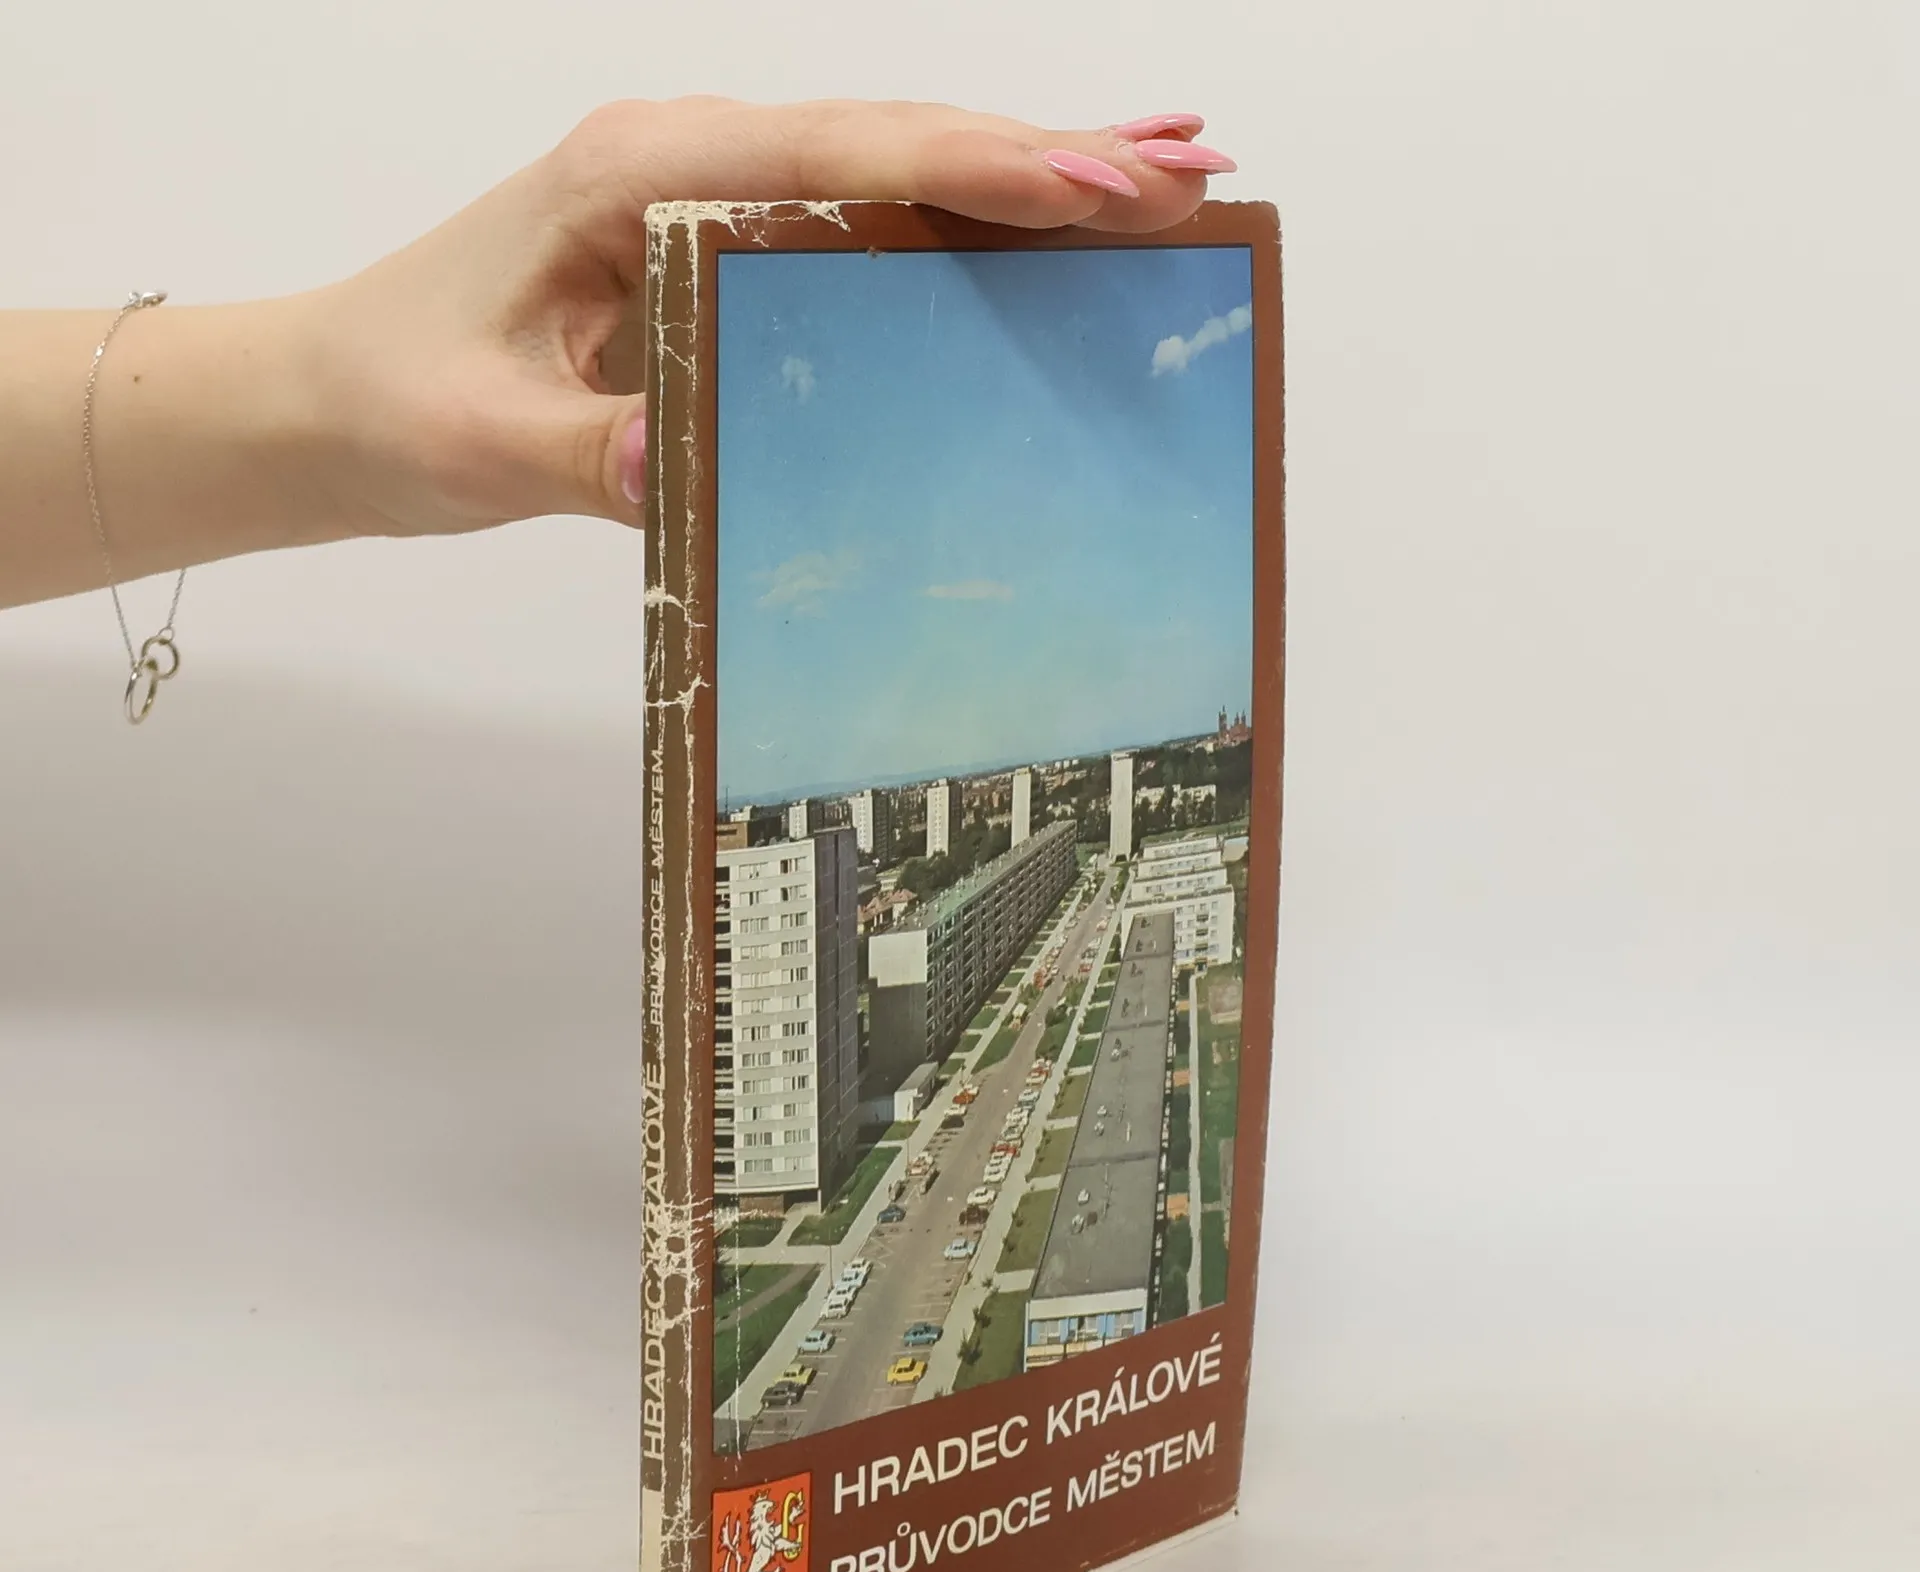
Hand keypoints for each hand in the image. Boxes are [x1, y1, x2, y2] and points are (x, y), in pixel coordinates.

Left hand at [300, 98, 1237, 541]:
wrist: (331, 399)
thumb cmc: (396, 397)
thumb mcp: (484, 439)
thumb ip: (593, 448)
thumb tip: (696, 461)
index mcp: (639, 177)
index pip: (840, 158)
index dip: (978, 172)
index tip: (1097, 185)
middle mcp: (688, 166)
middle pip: (897, 142)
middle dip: (1047, 155)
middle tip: (1191, 171)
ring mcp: (710, 204)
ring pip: (894, 171)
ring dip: (1026, 176)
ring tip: (1163, 181)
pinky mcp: (719, 254)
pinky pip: (859, 228)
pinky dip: (960, 224)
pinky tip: (1038, 237)